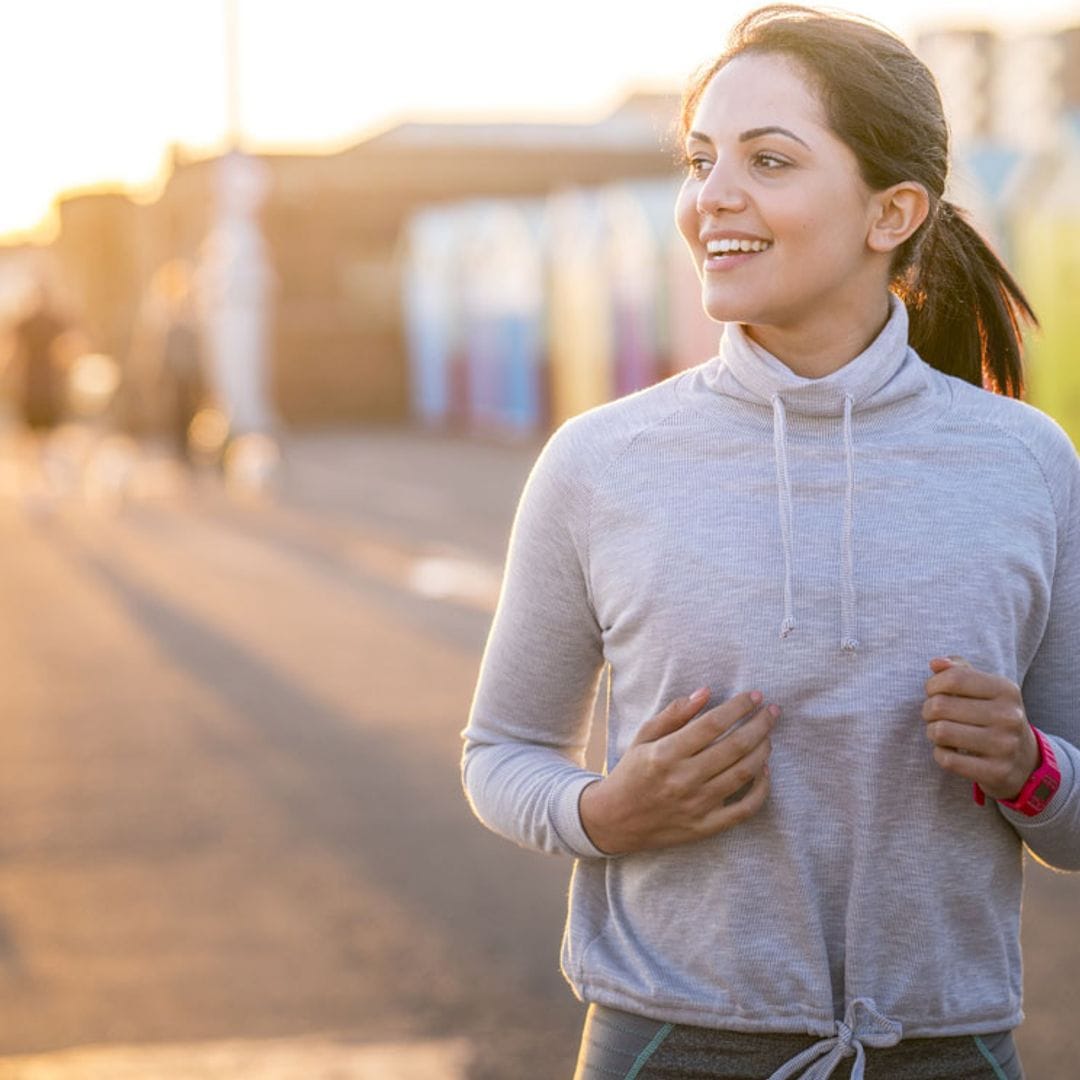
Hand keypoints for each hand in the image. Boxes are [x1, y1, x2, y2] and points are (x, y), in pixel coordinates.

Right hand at [579, 688, 776, 854]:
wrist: (614, 821)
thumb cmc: (631, 773)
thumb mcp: (643, 737)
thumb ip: (674, 714)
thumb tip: (706, 692)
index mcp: (666, 754)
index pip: (713, 724)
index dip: (738, 707)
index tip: (755, 695)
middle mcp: (684, 779)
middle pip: (735, 747)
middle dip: (760, 724)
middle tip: (773, 711)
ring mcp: (697, 806)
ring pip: (743, 774)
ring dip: (762, 751)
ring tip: (768, 735)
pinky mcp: (705, 827)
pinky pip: (744, 809)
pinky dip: (761, 790)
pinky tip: (764, 771)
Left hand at [922, 657, 1038, 800]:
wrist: (1025, 761)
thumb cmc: (994, 716)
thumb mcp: (985, 689)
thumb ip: (959, 670)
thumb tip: (935, 663)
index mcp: (1006, 690)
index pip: (953, 678)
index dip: (932, 685)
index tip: (933, 692)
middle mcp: (1009, 716)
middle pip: (940, 706)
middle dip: (928, 710)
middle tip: (934, 716)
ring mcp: (1005, 746)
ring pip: (940, 732)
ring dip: (932, 732)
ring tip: (942, 733)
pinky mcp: (997, 772)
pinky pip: (947, 759)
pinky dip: (940, 754)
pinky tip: (951, 751)